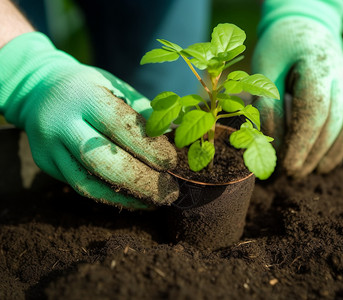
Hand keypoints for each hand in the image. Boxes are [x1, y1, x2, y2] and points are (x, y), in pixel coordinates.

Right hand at [0, 32, 177, 208]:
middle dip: (141, 179)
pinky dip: (112, 197)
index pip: (120, 126)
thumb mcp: (119, 88)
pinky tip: (136, 201)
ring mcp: (49, 146)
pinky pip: (81, 187)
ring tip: (157, 201)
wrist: (43, 89)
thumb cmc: (94, 88)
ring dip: (127, 196)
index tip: (172, 162)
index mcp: (84, 96)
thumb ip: (145, 112)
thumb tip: (178, 136)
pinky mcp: (45, 163)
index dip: (149, 147)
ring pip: (87, 181)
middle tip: (170, 192)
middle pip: (102, 159)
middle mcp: (61, 122)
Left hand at [253, 17, 342, 179]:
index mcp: (317, 65)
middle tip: (291, 174)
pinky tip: (326, 163)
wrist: (307, 27)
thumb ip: (268, 105)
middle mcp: (341, 75)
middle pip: (332, 123)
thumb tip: (272, 144)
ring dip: (328, 155)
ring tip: (307, 172)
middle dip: (311, 154)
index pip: (314, 111)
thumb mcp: (265, 70)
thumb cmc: (280, 48)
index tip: (286, 166)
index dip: (301, 142)